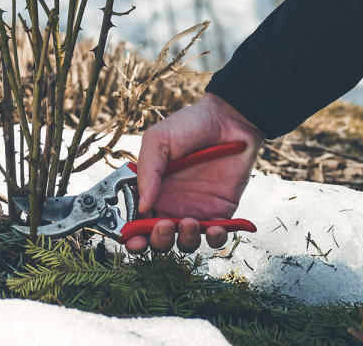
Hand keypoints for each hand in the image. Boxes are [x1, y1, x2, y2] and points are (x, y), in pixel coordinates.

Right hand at [126, 92, 262, 253]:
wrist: (229, 119)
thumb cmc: (190, 125)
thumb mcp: (159, 140)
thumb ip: (147, 171)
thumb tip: (142, 206)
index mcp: (152, 190)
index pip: (137, 221)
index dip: (132, 236)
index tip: (133, 238)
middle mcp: (171, 204)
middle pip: (159, 239)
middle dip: (157, 241)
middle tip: (163, 226)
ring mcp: (196, 210)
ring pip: (186, 242)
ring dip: (185, 240)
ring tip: (188, 222)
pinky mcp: (221, 212)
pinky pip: (216, 236)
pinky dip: (215, 239)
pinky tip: (214, 227)